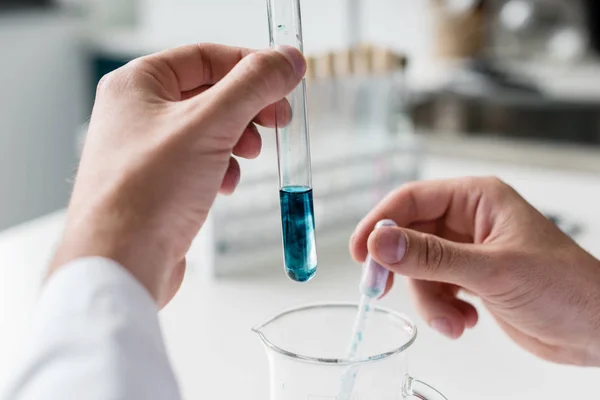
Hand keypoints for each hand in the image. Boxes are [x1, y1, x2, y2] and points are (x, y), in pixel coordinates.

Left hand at [50, 44, 304, 306]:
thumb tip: (287, 60)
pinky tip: (226, 184)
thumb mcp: (210, 124)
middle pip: (210, 93)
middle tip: (278, 120)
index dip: (249, 66)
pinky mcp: (160, 184)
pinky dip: (222, 168)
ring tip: (248, 155)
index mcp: (137, 84)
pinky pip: (201, 162)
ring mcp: (148, 151)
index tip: (283, 80)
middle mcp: (138, 114)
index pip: (205, 57)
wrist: (122, 261)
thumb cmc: (146, 192)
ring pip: (209, 130)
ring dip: (238, 139)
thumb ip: (253, 86)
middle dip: (248, 108)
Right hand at [350, 177, 599, 366]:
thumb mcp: (491, 270)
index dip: (380, 222)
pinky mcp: (471, 278)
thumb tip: (381, 241)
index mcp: (476, 199)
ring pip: (420, 268)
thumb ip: (432, 257)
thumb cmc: (565, 288)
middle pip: (410, 236)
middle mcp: (469, 221)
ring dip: (429, 299)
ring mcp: (468, 251)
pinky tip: (465, 321)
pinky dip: (442, 309)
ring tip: (453, 320)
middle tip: (383, 290)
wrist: (596, 330)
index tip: (361, 252)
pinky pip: (435, 288)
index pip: (411, 200)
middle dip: (402, 269)